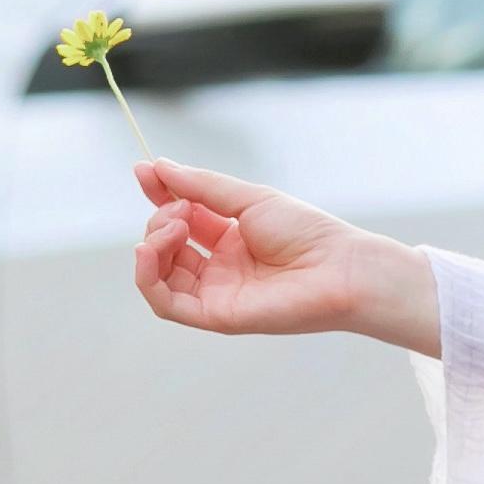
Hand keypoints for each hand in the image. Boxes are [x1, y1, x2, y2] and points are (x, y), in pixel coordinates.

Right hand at [128, 157, 432, 346]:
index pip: (181, 217)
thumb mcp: (249, 199)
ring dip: (153, 243)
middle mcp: (220, 268)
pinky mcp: (215, 316)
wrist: (340, 267)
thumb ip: (201, 187)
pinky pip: (166, 304)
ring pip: (159, 274)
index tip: (143, 171)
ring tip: (174, 223)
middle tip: (179, 206)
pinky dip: (147, 276)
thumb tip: (157, 167)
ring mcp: (216, 293)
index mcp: (231, 239)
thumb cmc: (306, 232)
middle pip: (166, 245)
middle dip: (160, 218)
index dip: (160, 194)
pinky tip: (149, 249)